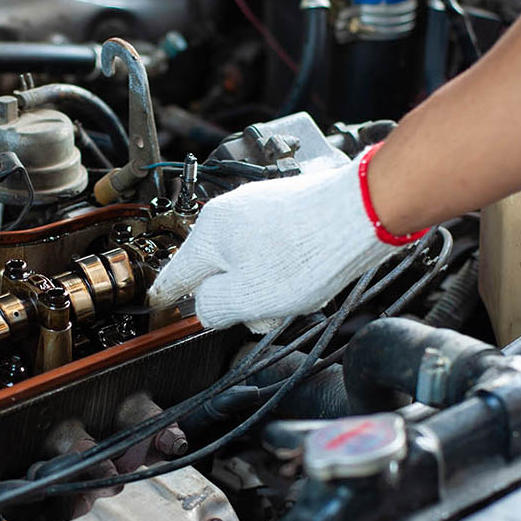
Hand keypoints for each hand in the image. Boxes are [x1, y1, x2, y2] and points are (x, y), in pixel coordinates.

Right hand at [148, 155, 400, 328]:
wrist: (362, 212)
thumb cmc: (310, 253)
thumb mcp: (249, 298)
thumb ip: (213, 308)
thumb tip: (205, 307)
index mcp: (210, 234)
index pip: (176, 274)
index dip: (167, 297)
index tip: (158, 304)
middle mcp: (229, 214)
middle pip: (217, 270)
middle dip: (236, 297)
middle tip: (264, 313)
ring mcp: (258, 207)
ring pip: (247, 261)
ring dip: (265, 286)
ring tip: (296, 293)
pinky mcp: (286, 208)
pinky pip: (271, 248)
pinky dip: (284, 268)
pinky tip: (308, 274)